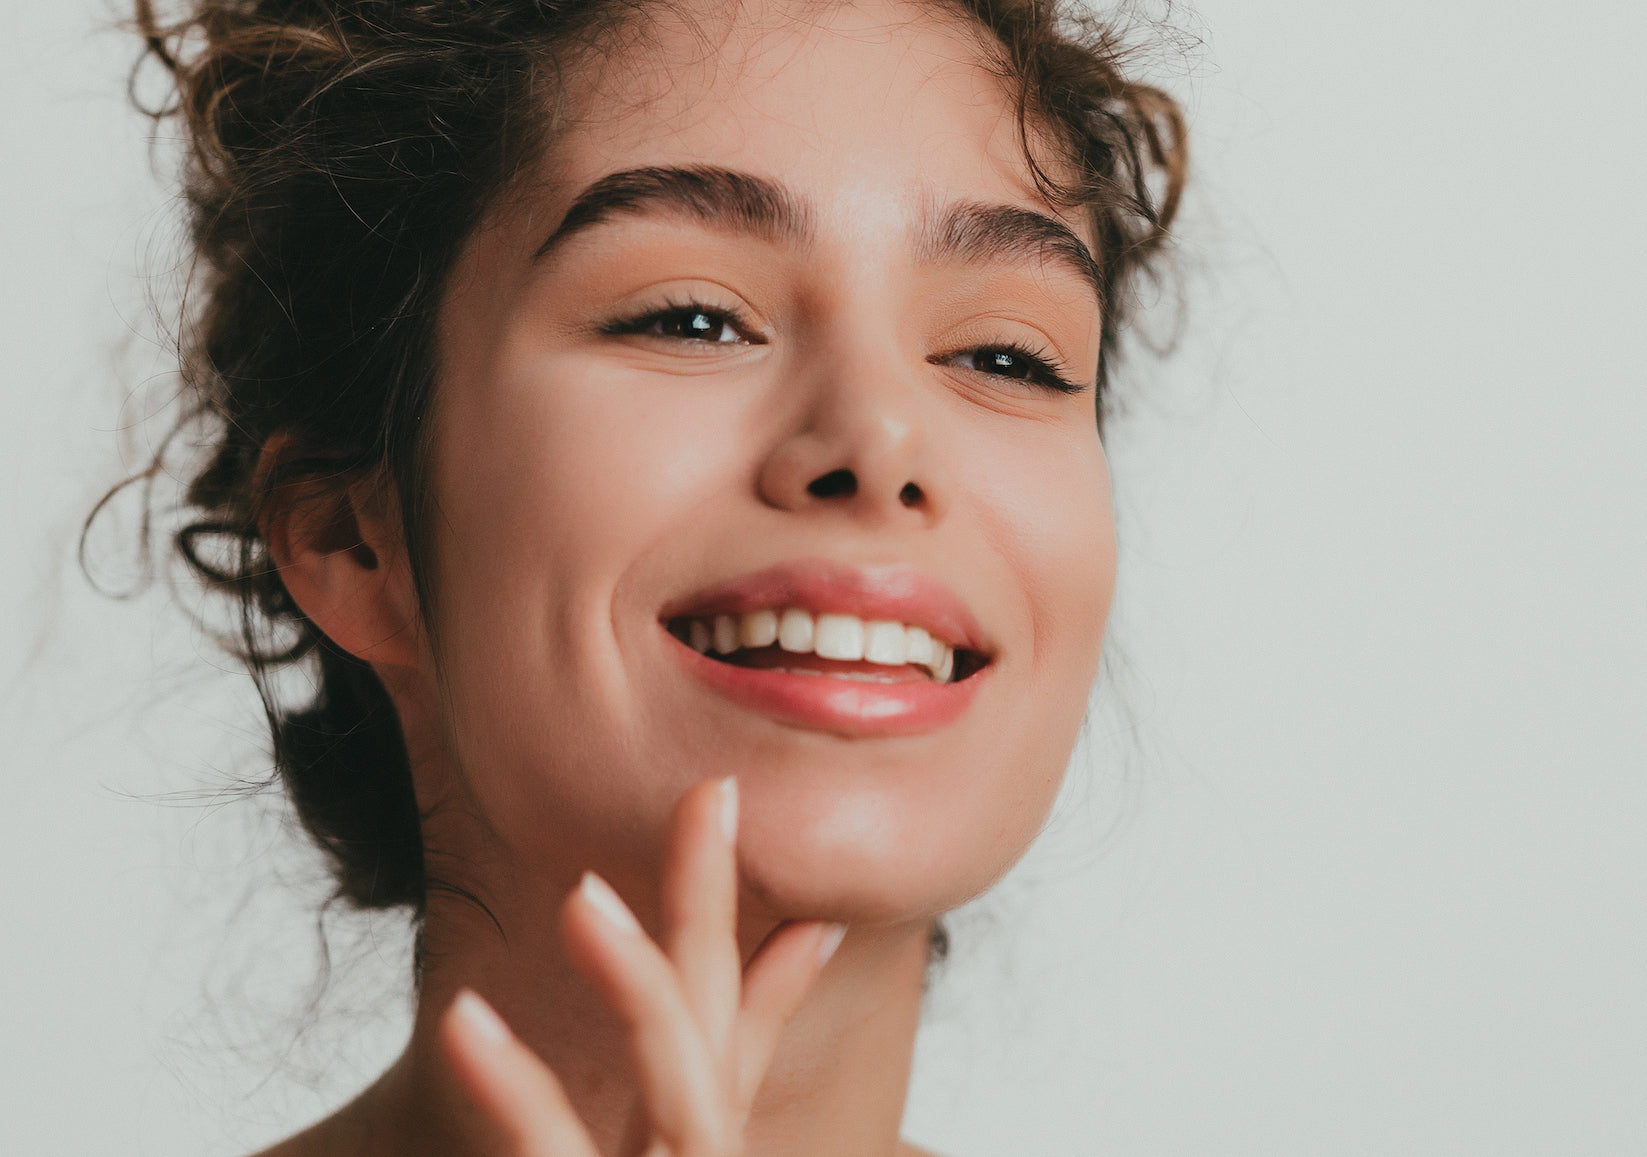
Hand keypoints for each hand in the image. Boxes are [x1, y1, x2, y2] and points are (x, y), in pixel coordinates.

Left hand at [435, 777, 846, 1155]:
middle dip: (709, 910)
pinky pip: (557, 1154)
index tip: (720, 795)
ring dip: (640, 981)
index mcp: (698, 1143)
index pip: (727, 1018)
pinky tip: (467, 1019)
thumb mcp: (677, 1143)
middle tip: (709, 793)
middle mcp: (693, 1155)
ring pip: (682, 1085)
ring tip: (583, 895)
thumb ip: (736, 1047)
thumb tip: (806, 936)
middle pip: (710, 1029)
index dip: (723, 905)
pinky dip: (520, 1091)